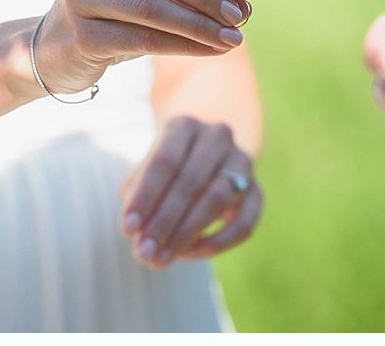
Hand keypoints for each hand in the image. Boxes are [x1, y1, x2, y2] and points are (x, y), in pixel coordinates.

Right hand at [34, 0, 252, 93]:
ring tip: (232, 39)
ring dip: (199, 24)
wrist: (56, 53)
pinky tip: (209, 52)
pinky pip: (141, 39)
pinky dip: (182, 45)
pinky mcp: (80, 35)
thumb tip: (242, 0)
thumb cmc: (114, 17)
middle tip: (240, 16)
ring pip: (150, 6)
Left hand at [117, 116, 261, 267]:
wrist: (201, 154)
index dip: (145, 197)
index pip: (164, 160)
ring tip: (163, 258)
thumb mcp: (144, 174)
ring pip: (218, 199)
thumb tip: (140, 238)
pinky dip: (218, 243)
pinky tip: (191, 253)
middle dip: (164, 222)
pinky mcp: (257, 190)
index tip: (127, 230)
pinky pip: (245, 222)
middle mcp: (216, 137)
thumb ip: (137, 199)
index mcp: (184, 126)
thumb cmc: (163, 169)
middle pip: (191, 181)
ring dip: (187, 234)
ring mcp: (241, 162)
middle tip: (144, 253)